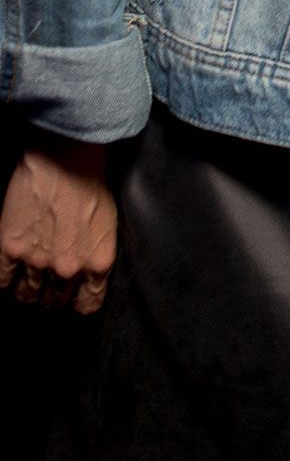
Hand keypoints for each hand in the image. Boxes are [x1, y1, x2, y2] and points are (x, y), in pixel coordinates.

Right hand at [0, 136, 117, 312]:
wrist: (64, 155)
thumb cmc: (91, 180)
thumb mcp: (108, 222)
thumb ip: (96, 252)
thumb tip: (88, 273)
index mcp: (97, 262)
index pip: (87, 305)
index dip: (77, 303)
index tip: (72, 299)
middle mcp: (68, 269)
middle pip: (54, 302)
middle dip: (51, 297)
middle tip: (46, 287)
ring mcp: (37, 262)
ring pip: (27, 296)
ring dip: (27, 292)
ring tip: (27, 283)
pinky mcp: (12, 249)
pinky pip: (3, 281)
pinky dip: (5, 281)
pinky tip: (9, 274)